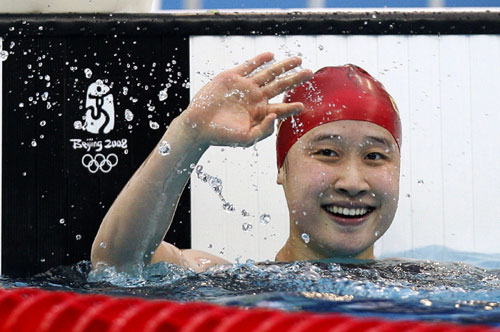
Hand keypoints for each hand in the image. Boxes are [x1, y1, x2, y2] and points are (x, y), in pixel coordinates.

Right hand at [181, 52, 312, 146]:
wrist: (198, 125)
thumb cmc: (221, 136)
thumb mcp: (246, 139)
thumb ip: (264, 130)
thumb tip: (276, 115)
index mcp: (259, 113)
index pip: (281, 108)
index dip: (292, 107)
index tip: (303, 105)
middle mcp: (255, 98)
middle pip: (280, 86)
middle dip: (295, 79)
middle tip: (310, 73)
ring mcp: (244, 86)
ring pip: (268, 73)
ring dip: (283, 66)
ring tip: (298, 60)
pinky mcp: (232, 77)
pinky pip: (249, 66)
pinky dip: (260, 60)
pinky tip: (271, 56)